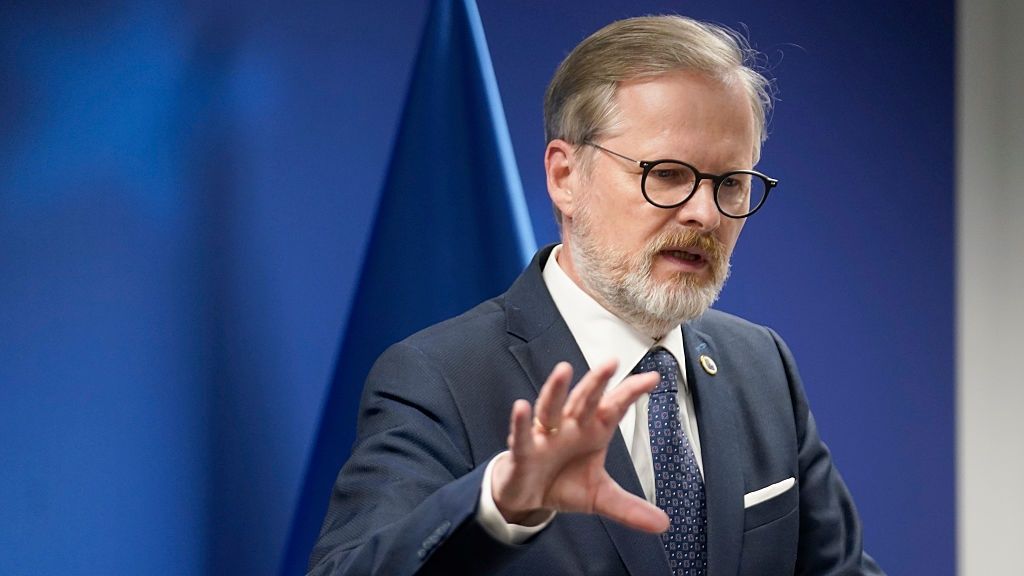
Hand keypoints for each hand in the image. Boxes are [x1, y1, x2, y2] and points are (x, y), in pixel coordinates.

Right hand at [490, 359, 668, 533]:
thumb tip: (664, 524)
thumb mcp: (600, 497)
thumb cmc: (563, 482)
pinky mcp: (523, 451)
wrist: (528, 496)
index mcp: (592, 431)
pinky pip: (522, 435)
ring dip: (556, 389)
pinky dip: (521, 422)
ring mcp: (545, 436)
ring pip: (551, 407)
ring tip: (564, 370)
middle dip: (597, 382)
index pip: (614, 407)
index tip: (654, 378)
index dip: (631, 392)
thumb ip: (630, 508)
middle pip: (584, 399)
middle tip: (610, 363)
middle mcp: (570, 426)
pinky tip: (521, 407)